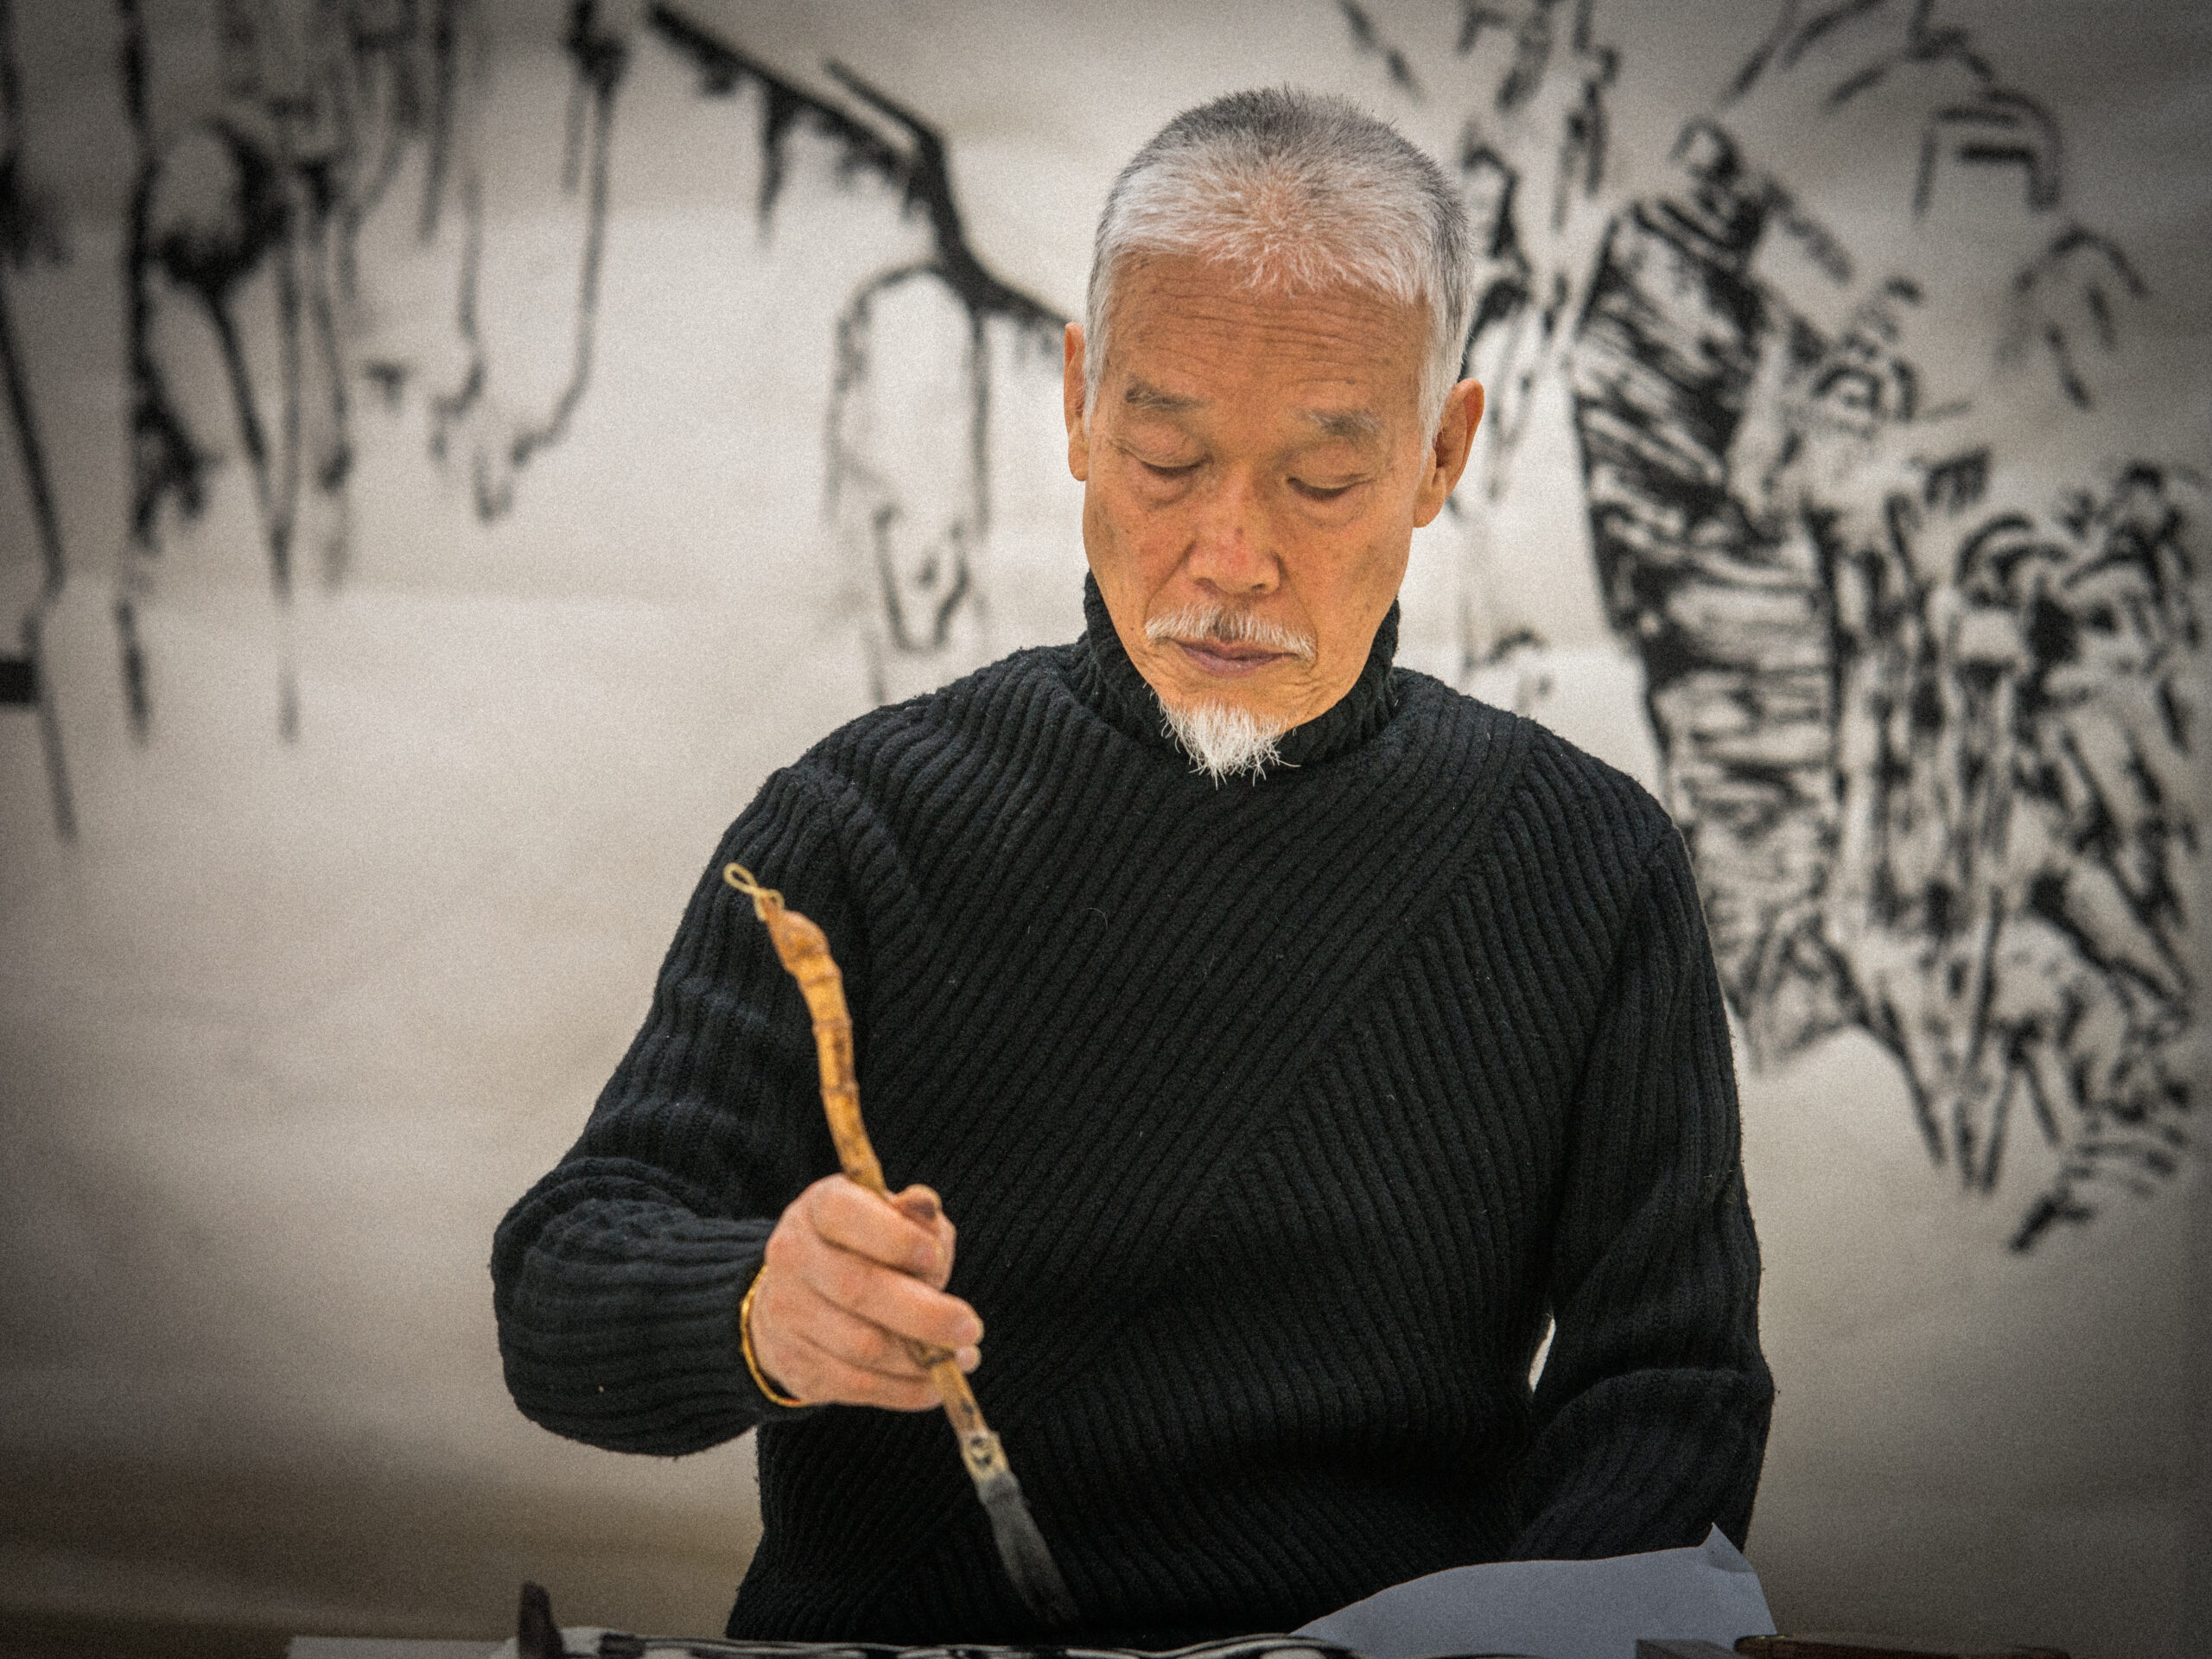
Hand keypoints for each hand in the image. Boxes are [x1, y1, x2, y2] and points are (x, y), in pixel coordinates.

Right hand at [746, 1175, 981, 1408]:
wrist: (804, 1295)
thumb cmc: (867, 1247)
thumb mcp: (893, 1218)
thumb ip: (915, 1216)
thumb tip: (924, 1205)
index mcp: (820, 1208)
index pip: (847, 1216)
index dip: (893, 1238)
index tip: (933, 1255)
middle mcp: (793, 1256)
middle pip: (857, 1289)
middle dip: (923, 1314)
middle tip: (969, 1328)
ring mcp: (787, 1313)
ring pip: (861, 1346)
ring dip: (921, 1360)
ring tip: (962, 1356)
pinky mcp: (796, 1364)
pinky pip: (857, 1385)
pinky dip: (905, 1390)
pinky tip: (935, 1383)